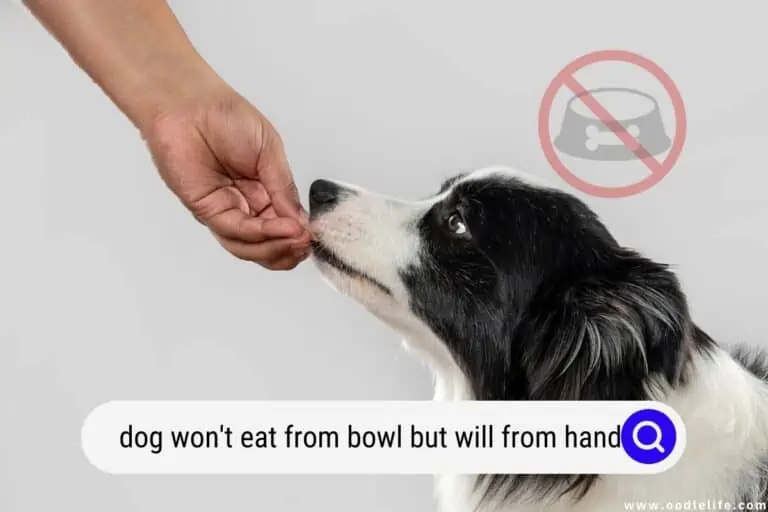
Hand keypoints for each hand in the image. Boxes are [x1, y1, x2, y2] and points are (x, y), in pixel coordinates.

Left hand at [141, 84, 311, 269]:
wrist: (189, 104)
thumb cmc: (224, 116)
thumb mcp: (269, 151)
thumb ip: (283, 188)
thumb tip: (300, 221)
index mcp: (264, 189)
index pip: (283, 224)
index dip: (299, 235)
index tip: (315, 235)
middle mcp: (244, 204)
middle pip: (267, 243)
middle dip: (289, 249)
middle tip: (306, 244)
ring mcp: (225, 209)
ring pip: (250, 246)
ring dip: (276, 248)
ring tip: (297, 240)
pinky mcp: (207, 210)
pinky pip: (235, 231)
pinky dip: (262, 234)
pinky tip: (282, 228)